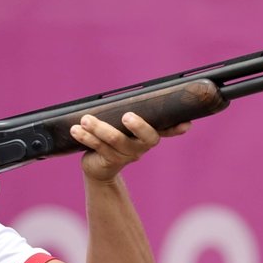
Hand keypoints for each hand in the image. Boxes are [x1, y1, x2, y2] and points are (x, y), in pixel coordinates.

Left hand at [70, 112, 189, 182]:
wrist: (99, 168)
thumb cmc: (114, 138)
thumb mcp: (125, 126)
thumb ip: (133, 112)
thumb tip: (137, 94)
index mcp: (148, 136)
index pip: (166, 131)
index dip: (176, 128)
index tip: (186, 124)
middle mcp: (140, 147)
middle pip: (145, 138)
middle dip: (138, 126)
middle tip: (127, 116)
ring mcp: (125, 156)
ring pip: (114, 141)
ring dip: (99, 128)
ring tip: (85, 119)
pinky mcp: (108, 160)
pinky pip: (97, 147)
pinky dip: (85, 137)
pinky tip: (76, 130)